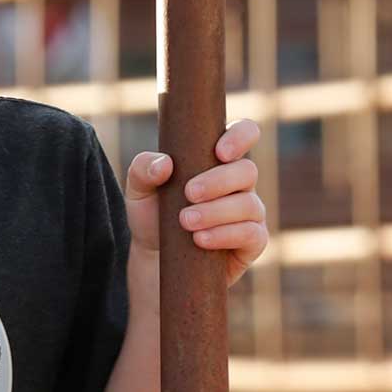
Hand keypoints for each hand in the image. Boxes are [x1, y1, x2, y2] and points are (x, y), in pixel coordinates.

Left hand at [123, 118, 267, 287]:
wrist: (155, 258)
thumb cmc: (153, 215)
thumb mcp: (138, 190)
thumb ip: (143, 169)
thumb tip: (165, 164)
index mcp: (219, 160)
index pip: (245, 133)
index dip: (240, 136)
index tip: (219, 152)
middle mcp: (240, 183)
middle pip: (247, 170)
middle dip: (218, 181)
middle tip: (188, 193)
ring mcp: (249, 213)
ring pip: (249, 204)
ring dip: (217, 212)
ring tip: (185, 221)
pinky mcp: (252, 242)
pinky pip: (253, 234)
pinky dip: (225, 235)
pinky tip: (200, 239)